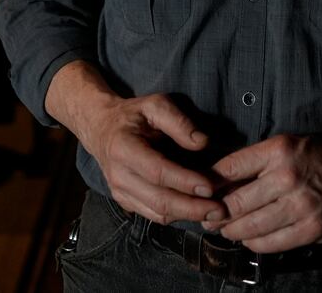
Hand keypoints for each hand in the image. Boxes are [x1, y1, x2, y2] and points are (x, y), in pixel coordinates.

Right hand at [78, 93, 223, 226]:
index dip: (184, 181)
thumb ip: (179, 122)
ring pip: (157, 213)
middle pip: (159, 200)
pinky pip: (153, 215)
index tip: (210, 187)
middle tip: (220, 209)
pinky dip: (176, 216)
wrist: (101, 128)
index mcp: (124, 148)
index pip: (158, 171)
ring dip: (187, 216)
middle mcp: (119, 175)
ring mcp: (120, 192)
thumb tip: (202, 143)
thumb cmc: (133, 115)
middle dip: (192, 208)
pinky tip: (195, 211)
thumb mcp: (155, 105)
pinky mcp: (125, 201)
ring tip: (214, 213)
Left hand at [204, 125, 321, 251]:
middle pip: (235, 204)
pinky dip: (255, 244)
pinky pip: (272, 243)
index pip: (229, 170)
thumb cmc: (319, 156)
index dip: (208, 186)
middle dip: (216, 215)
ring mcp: (301, 205)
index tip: (199, 195)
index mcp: (277, 151)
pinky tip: (252, 239)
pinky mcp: (313, 228)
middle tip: (208, 219)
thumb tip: (217, 183)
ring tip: (228, 230)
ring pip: (250, 228)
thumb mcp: (285, 145)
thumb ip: (253, 163)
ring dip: (233, 232)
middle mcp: (287, 177)